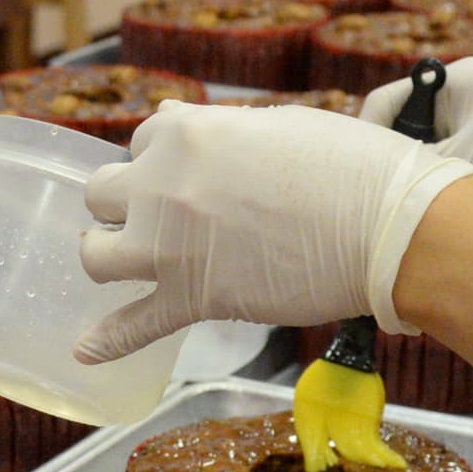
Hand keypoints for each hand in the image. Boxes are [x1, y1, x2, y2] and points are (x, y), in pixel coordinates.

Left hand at [72, 103, 472, 363]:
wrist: (389, 227)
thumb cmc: (353, 167)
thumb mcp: (280, 125)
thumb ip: (220, 130)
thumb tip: (178, 120)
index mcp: (186, 132)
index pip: (142, 141)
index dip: (162, 160)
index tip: (187, 177)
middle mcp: (162, 184)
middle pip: (104, 192)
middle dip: (128, 204)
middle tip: (161, 220)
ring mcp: (169, 245)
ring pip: (95, 254)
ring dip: (107, 256)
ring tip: (126, 263)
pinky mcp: (191, 298)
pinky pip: (133, 326)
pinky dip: (106, 341)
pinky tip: (83, 350)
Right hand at [360, 57, 472, 249]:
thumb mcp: (462, 169)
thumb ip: (408, 168)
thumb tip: (360, 183)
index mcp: (458, 81)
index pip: (385, 104)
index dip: (366, 144)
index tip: (359, 185)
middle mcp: (463, 99)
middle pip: (399, 133)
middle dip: (392, 170)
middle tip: (383, 208)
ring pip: (419, 160)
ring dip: (416, 188)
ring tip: (416, 217)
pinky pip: (442, 174)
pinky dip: (437, 197)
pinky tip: (435, 223)